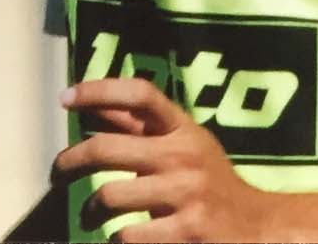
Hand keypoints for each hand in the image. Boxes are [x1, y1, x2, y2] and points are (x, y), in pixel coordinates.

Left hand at [53, 78, 274, 242]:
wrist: (260, 229)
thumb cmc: (210, 183)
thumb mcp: (184, 145)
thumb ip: (140, 127)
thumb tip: (91, 103)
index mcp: (183, 129)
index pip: (140, 94)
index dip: (99, 89)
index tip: (66, 98)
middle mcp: (184, 156)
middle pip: (106, 149)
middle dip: (69, 161)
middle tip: (57, 172)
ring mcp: (186, 195)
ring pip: (109, 197)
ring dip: (90, 211)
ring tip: (89, 216)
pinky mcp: (186, 233)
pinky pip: (126, 236)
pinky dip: (115, 240)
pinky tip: (120, 240)